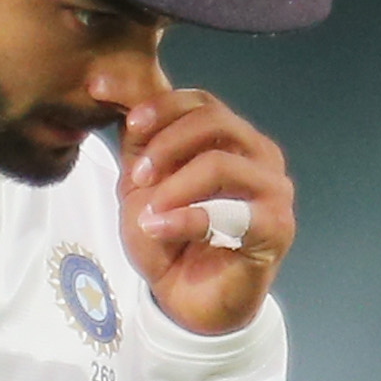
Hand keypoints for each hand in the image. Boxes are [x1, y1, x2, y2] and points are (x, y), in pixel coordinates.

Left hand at [107, 82, 295, 334]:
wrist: (185, 299)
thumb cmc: (169, 236)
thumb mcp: (140, 177)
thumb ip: (134, 132)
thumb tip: (104, 81)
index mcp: (235, 138)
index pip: (201, 102)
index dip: (158, 105)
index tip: (124, 121)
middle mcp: (262, 157)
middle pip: (215, 121)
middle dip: (166, 143)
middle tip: (137, 176)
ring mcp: (274, 191)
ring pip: (221, 163)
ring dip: (173, 185)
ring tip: (146, 211)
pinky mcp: (277, 228)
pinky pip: (230, 213)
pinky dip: (185, 219)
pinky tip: (157, 228)